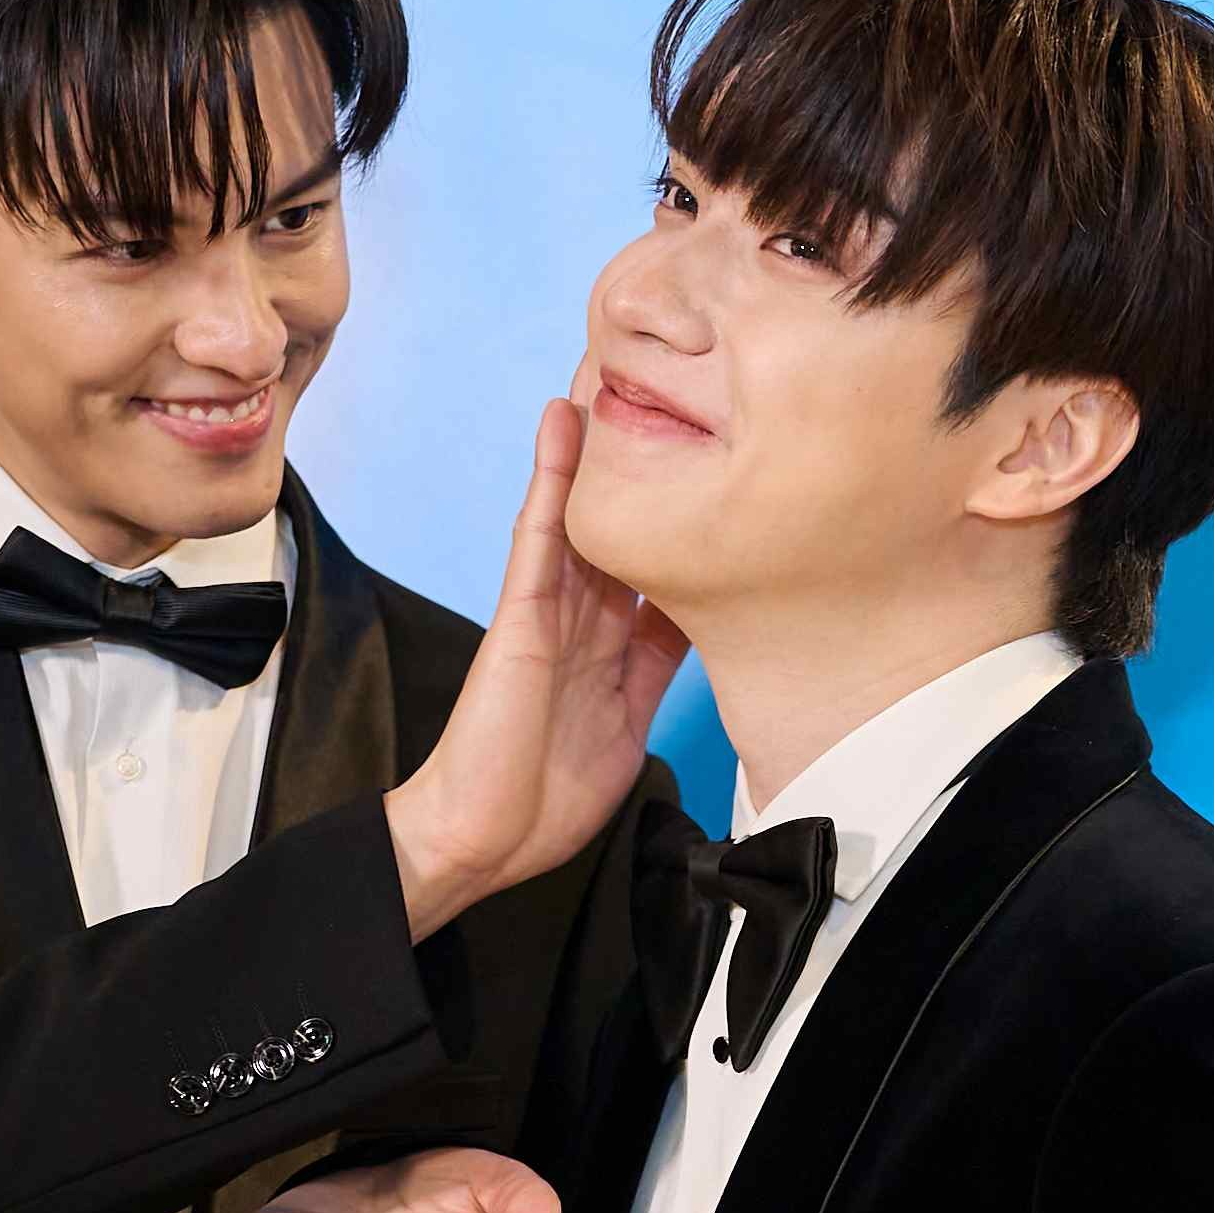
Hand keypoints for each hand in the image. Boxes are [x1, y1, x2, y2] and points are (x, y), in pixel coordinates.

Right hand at [381, 398, 688, 936]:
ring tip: (620, 375)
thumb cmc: (545, 798)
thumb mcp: (630, 728)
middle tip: (685, 395)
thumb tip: (711, 636)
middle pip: (628, 527)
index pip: (661, 572)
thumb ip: (658, 677)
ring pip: (585, 515)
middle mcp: (585, 619)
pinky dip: (551, 478)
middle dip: (654, 470)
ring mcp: (551, 611)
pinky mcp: (522, 615)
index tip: (732, 479)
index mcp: (615, 650)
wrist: (482, 837)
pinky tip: (563, 423)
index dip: (694, 526)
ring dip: (600, 448)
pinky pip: (539, 534)